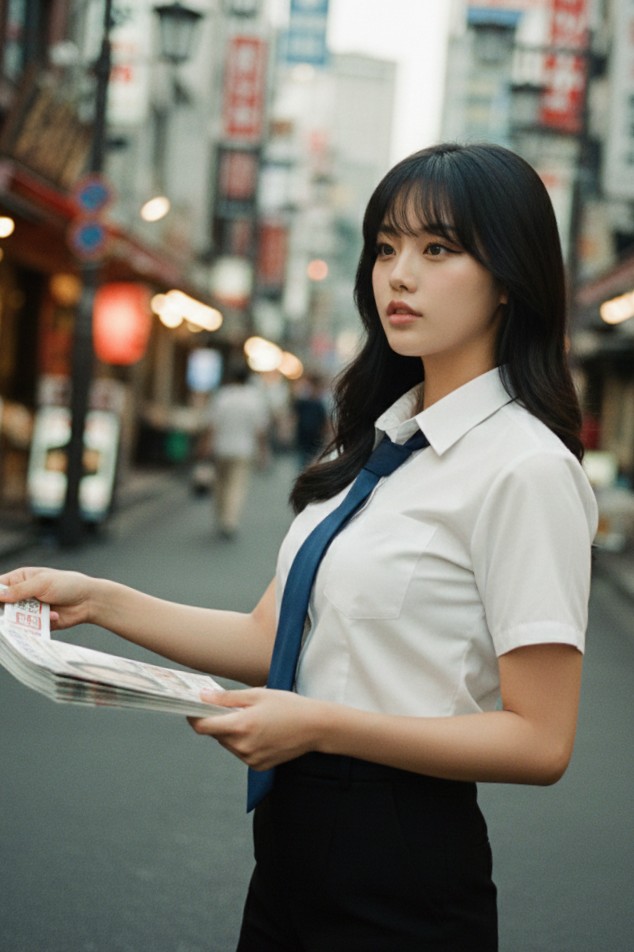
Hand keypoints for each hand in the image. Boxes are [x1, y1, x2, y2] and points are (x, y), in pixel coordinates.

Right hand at [0, 566, 94, 629]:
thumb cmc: (68, 584)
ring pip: (14, 619)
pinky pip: (29, 628)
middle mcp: (22, 595)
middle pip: (4, 606)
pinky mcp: (37, 623)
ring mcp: (30, 609)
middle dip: (8, 611)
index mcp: (20, 579)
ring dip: (26, 617)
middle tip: (18, 611)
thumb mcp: (42, 583)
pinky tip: (55, 615)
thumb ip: (19, 590)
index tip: (0, 603)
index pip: (0, 587)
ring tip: (43, 610)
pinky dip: (40, 623)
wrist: (89, 600)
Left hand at [188, 688, 327, 770]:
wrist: (315, 727)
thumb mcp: (257, 695)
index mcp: (241, 726)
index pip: (203, 726)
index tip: (192, 708)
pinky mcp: (258, 765)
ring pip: (228, 744)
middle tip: (230, 707)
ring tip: (251, 718)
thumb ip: (227, 698)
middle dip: (217, 721)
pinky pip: (241, 752)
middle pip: (215, 734)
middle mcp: (243, 746)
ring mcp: (250, 759)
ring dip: (230, 731)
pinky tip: (259, 730)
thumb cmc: (289, 707)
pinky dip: (243, 741)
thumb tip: (203, 698)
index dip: (194, 716)